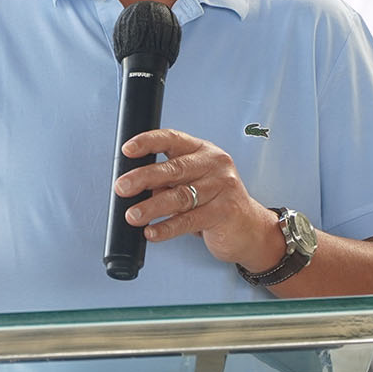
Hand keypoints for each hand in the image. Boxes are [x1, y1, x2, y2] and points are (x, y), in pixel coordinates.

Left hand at [113, 128, 283, 271]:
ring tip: (133, 215)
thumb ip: (168, 182)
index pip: (172, 139)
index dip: (148, 142)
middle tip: (122, 187)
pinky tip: (152, 232)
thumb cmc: (216, 202)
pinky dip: (167, 228)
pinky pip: (189, 220)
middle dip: (143, 178)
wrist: (251, 228)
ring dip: (152, 207)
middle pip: (174, 169)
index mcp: (203, 151)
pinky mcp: (225, 212)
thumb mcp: (194, 183)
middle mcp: (214, 165)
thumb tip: (135, 187)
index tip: (127, 150)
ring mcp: (222, 187)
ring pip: (180, 197)